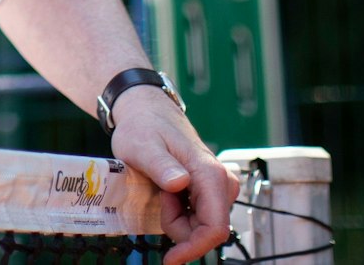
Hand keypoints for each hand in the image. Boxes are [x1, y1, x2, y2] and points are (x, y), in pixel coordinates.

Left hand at [109, 87, 239, 264]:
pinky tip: (168, 193)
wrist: (147, 112)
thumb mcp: (142, 146)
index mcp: (209, 174)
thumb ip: (161, 166)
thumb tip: (180, 184)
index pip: (215, 227)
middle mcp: (221, 182)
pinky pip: (198, 218)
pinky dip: (179, 214)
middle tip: (159, 197)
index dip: (194, 248)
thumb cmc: (143, 127)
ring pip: (201, 226)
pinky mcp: (210, 191)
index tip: (170, 259)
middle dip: (179, 227)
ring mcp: (218, 187)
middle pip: (207, 230)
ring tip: (162, 190)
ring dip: (177, 219)